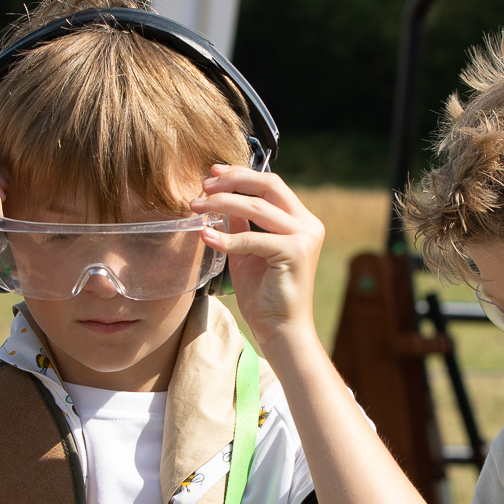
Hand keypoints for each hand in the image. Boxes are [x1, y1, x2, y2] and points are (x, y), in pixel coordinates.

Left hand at [189, 166, 323, 350]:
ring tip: (196, 207)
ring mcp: (304, 238)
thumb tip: (220, 200)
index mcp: (300, 221)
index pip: (271, 185)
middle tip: (203, 186)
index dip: (241, 174)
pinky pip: (252, 239)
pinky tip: (205, 237)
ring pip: (258, 207)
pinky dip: (226, 238)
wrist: (281, 330)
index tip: (213, 172)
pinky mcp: (295, 253)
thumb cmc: (264, 296)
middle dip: (232, 181)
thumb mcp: (248, 252)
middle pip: (268, 186)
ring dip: (222, 204)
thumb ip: (240, 225)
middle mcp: (307, 225)